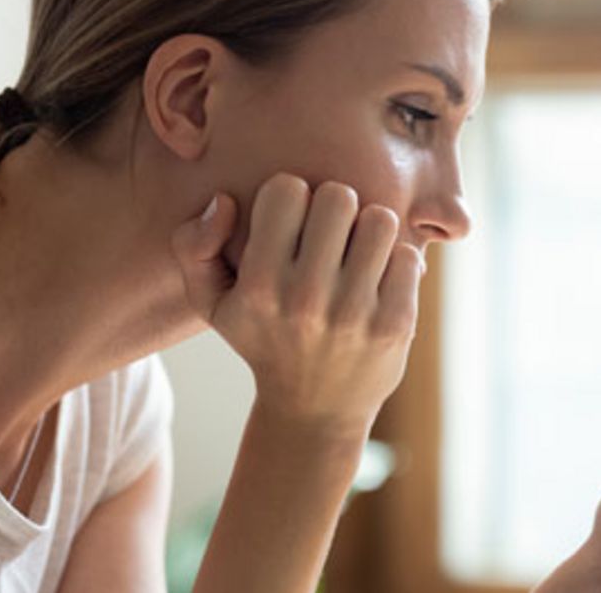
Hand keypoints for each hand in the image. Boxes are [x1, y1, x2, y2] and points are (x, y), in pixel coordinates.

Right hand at [171, 173, 422, 435]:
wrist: (315, 412)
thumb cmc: (263, 339)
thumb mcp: (212, 303)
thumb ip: (193, 246)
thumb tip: (225, 200)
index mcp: (258, 287)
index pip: (287, 190)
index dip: (292, 197)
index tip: (294, 222)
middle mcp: (305, 300)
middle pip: (338, 196)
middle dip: (336, 207)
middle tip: (332, 232)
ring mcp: (353, 314)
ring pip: (380, 219)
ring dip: (371, 230)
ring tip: (358, 251)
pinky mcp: (394, 325)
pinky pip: (408, 256)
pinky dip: (397, 261)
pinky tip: (379, 280)